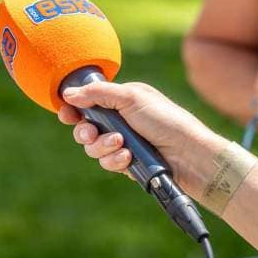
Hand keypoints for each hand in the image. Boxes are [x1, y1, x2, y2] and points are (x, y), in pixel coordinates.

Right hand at [58, 81, 224, 198]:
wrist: (191, 156)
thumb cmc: (166, 121)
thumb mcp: (131, 98)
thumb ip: (98, 94)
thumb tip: (68, 93)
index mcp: (122, 99)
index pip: (89, 101)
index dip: (74, 108)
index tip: (67, 114)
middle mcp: (121, 120)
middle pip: (86, 126)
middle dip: (86, 131)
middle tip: (92, 133)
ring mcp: (124, 142)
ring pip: (94, 147)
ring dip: (103, 147)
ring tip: (122, 146)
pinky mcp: (128, 163)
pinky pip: (108, 162)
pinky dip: (115, 161)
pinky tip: (128, 158)